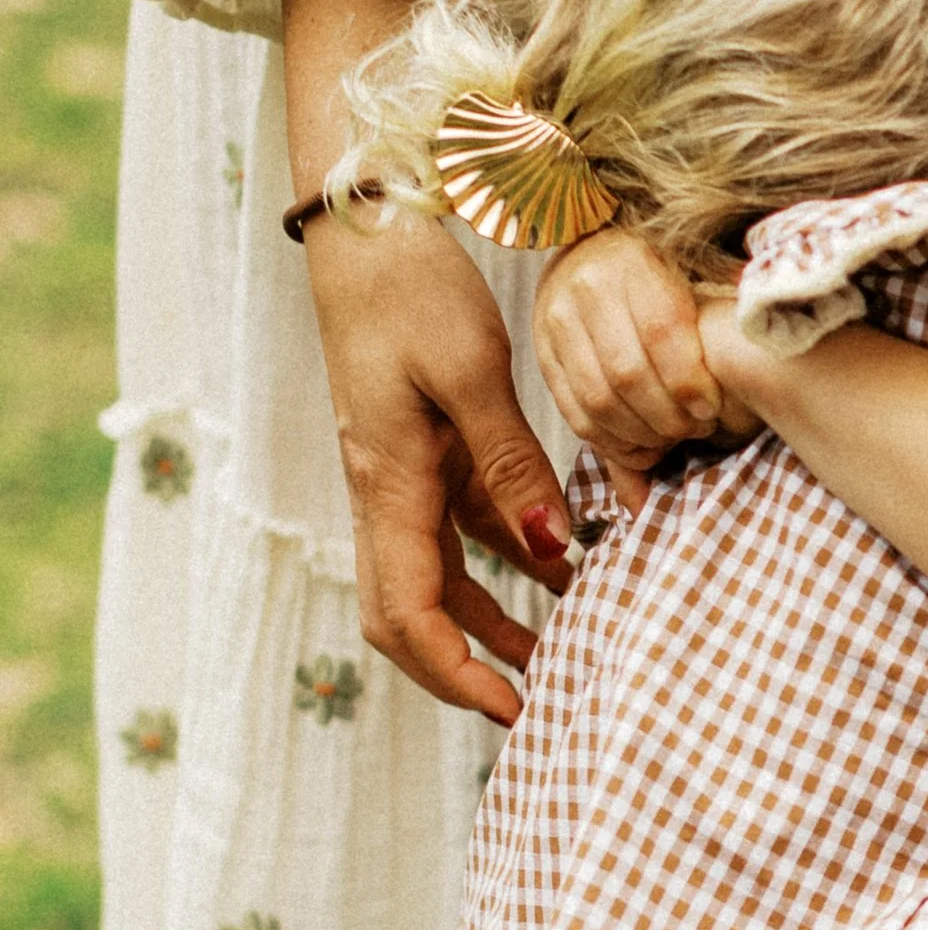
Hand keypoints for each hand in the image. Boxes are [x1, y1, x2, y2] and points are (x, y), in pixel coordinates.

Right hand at [303, 213, 567, 725]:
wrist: (365, 218)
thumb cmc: (412, 285)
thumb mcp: (473, 371)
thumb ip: (514, 465)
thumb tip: (556, 552)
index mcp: (389, 483)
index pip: (407, 615)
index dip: (455, 676)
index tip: (513, 711)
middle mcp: (385, 489)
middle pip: (411, 613)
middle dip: (465, 668)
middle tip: (535, 707)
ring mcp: (400, 469)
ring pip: (437, 573)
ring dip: (491, 619)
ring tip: (559, 651)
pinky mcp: (421, 443)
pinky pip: (458, 523)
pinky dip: (504, 555)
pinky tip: (559, 563)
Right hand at [539, 231, 740, 508]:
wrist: (590, 250)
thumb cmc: (661, 270)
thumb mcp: (694, 270)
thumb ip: (724, 306)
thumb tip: (767, 328)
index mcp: (633, 261)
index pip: (663, 332)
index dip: (690, 382)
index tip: (712, 409)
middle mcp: (587, 288)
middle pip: (628, 373)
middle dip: (668, 417)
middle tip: (695, 431)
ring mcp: (556, 322)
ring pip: (598, 400)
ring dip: (640, 435)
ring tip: (670, 440)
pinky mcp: (542, 355)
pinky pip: (574, 414)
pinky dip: (610, 443)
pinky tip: (640, 448)